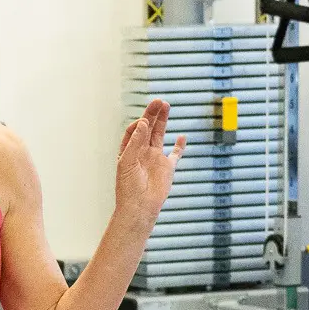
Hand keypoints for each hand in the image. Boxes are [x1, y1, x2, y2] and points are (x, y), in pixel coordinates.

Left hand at [114, 99, 185, 220]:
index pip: (133, 130)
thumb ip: (135, 142)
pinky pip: (175, 154)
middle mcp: (142, 152)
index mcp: (129, 151)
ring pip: (159, 135)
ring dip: (162, 121)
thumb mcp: (127, 161)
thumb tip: (143, 123)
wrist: (139, 208)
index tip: (143, 122)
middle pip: (147, 128)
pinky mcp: (167, 168)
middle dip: (152, 114)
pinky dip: (179, 146)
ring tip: (166, 106)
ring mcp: (155, 159)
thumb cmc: (128, 188)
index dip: (138, 123)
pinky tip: (181, 137)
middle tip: (159, 101)